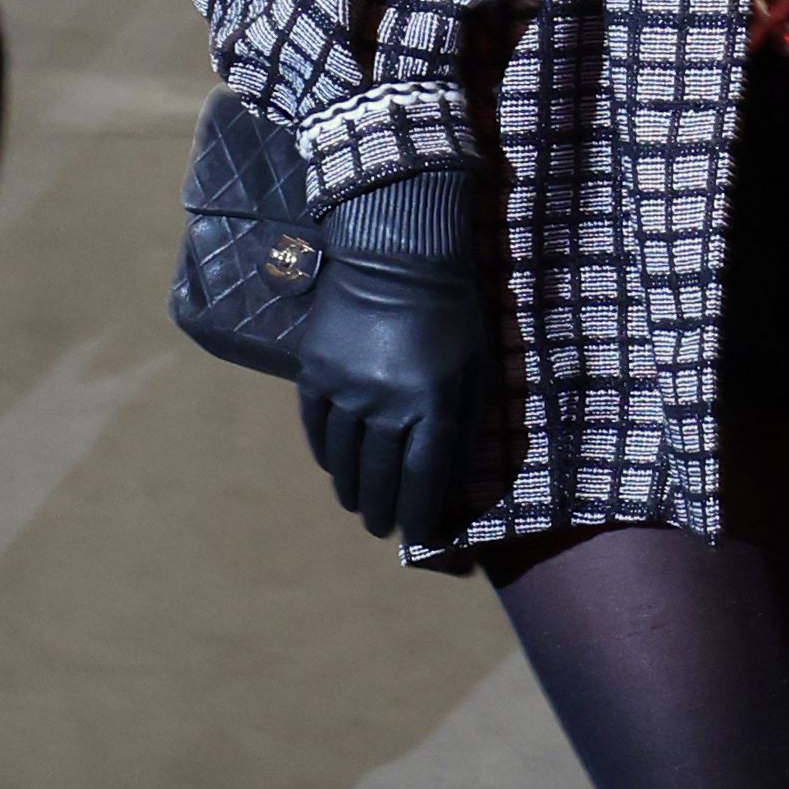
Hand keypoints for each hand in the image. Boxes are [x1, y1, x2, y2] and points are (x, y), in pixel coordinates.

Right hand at [295, 177, 485, 547]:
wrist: (395, 251)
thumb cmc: (451, 309)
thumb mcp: (474, 367)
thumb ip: (463, 423)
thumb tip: (451, 480)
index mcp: (433, 403)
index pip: (425, 478)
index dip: (423, 514)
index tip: (422, 537)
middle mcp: (385, 404)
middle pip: (381, 476)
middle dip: (383, 511)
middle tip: (382, 529)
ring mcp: (344, 389)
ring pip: (344, 460)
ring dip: (352, 490)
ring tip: (358, 506)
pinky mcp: (314, 372)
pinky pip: (316, 428)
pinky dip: (325, 454)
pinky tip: (334, 468)